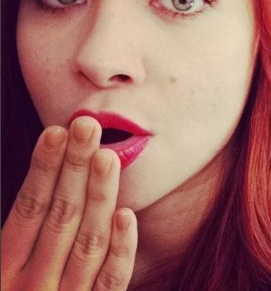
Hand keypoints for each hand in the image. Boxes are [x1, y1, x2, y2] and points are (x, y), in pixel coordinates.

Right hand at [1, 117, 137, 289]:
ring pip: (87, 241)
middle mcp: (32, 288)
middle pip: (59, 217)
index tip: (55, 134)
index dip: (41, 171)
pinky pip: (108, 282)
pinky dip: (119, 250)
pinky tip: (128, 215)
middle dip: (73, 169)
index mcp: (2, 274)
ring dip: (99, 197)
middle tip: (86, 127)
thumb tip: (28, 197)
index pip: (26, 212)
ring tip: (106, 155)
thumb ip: (9, 238)